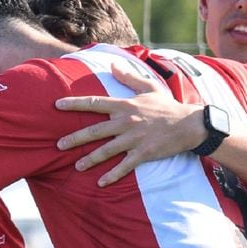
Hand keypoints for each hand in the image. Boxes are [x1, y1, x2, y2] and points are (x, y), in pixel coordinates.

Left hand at [53, 61, 203, 186]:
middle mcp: (126, 122)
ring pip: (106, 150)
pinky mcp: (144, 153)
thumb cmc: (168, 105)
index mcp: (126, 105)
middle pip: (95, 131)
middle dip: (75, 138)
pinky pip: (124, 166)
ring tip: (77, 167)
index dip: (74, 103)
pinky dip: (112, 175)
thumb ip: (128, 77)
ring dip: (90, 160)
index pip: (95, 103)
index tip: (56, 105)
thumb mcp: (149, 87)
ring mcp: (134, 139)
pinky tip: (101, 183)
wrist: (190, 124)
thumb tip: (113, 64)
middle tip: (58, 145)